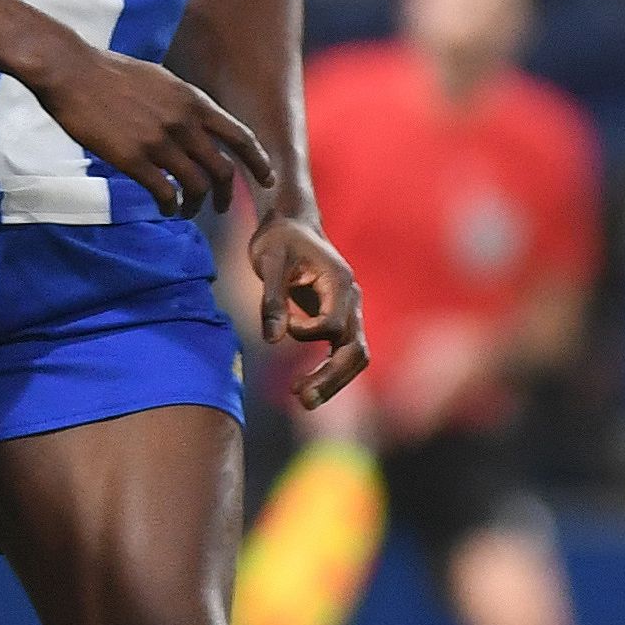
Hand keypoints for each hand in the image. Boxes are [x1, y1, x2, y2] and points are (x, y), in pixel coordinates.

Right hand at [27, 41, 275, 221]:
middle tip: (221, 206)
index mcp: (194, 101)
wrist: (71, 71)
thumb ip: (183, 103)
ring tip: (189, 211)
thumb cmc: (111, 72)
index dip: (258, 162)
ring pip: (197, 185)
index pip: (240, 136)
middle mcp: (184, 123)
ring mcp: (160, 142)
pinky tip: (167, 207)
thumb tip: (197, 122)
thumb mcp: (162, 79)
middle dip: (227, 193)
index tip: (267, 180)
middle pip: (223, 169)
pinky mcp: (133, 159)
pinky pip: (165, 192)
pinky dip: (171, 205)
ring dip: (197, 204)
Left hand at [249, 214, 368, 409]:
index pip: (333, 324)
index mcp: (339, 283)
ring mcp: (351, 311)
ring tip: (304, 399)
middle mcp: (352, 299)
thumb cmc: (278, 240)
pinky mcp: (341, 319)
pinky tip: (306, 384)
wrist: (292, 224)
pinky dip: (331, 371)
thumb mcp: (268, 262)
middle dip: (331, 377)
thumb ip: (272, 300)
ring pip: (355, 356)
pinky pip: (345, 352)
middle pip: (355, 349)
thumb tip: (272, 341)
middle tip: (302, 400)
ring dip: (334, 381)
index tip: (283, 324)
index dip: (306, 331)